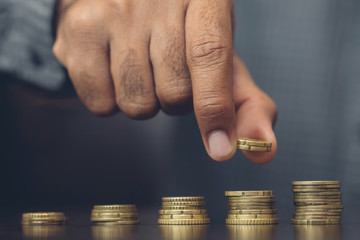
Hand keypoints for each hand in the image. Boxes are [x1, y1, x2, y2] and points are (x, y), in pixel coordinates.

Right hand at [53, 0, 276, 162]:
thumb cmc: (177, 33)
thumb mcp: (219, 57)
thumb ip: (243, 101)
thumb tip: (262, 150)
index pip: (210, 55)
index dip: (215, 106)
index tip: (220, 148)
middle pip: (174, 93)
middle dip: (176, 101)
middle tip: (168, 73)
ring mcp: (115, 12)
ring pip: (137, 104)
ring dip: (145, 102)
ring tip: (140, 69)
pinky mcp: (80, 30)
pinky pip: (100, 104)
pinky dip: (111, 101)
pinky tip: (113, 71)